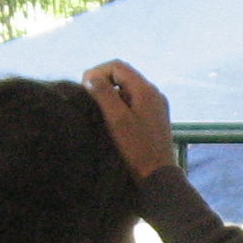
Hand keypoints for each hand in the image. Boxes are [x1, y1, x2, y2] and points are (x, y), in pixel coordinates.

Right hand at [82, 59, 176, 178]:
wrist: (158, 176)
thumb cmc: (137, 149)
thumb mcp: (117, 119)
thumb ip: (104, 94)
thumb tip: (90, 76)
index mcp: (146, 90)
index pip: (117, 66)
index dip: (97, 72)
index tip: (84, 87)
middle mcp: (154, 93)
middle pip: (124, 75)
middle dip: (103, 81)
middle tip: (88, 97)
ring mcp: (156, 105)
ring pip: (128, 88)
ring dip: (111, 93)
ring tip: (98, 108)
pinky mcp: (154, 117)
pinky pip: (134, 100)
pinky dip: (120, 102)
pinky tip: (112, 117)